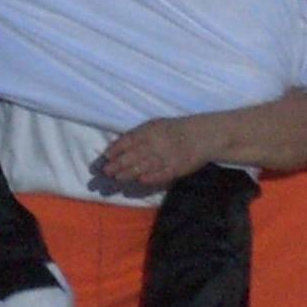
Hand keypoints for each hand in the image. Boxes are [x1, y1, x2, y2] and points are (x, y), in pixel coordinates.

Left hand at [96, 117, 211, 188]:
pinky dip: (151, 178)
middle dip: (118, 164)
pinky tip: (141, 181)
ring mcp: (166, 157)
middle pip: (134, 155)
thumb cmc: (174, 130)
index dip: (116, 148)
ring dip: (129, 173)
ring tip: (118, 178)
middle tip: (106, 172)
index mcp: (151, 131)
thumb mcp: (155, 126)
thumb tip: (118, 146)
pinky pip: (161, 174)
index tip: (106, 156)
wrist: (200, 136)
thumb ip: (138, 135)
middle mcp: (157, 143)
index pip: (130, 140)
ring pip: (144, 166)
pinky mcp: (176, 168)